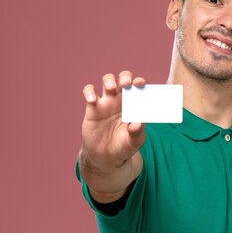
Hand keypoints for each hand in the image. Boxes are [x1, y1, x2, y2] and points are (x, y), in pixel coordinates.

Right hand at [79, 71, 145, 197]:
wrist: (106, 156)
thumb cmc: (124, 146)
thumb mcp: (134, 142)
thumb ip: (137, 133)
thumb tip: (138, 124)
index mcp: (135, 105)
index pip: (138, 88)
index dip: (139, 82)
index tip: (141, 83)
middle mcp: (122, 100)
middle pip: (123, 79)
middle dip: (125, 77)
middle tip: (126, 83)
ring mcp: (107, 102)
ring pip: (107, 81)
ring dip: (109, 80)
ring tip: (111, 88)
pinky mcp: (92, 107)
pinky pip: (89, 92)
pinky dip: (89, 92)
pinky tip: (92, 100)